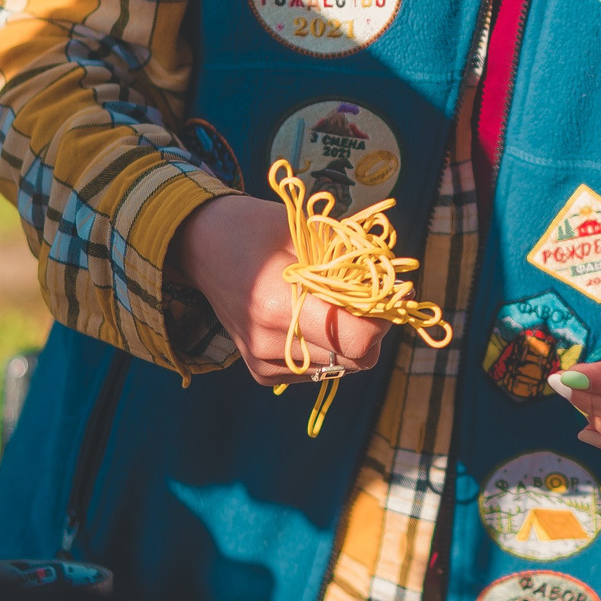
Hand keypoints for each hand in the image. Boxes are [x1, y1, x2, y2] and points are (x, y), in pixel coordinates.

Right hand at [173, 194, 390, 384]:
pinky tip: (314, 317)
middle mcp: (268, 342)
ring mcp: (262, 362)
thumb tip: (397, 286)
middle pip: (356, 358)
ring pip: (341, 367)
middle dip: (374, 327)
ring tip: (338, 302)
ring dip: (352, 339)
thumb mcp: (308, 233)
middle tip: (372, 294)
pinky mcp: (261, 372)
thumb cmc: (257, 228)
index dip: (384, 317)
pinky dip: (330, 347)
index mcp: (279, 305)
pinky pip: (319, 370)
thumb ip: (351, 264)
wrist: (202, 245)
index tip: (394, 289)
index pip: (358, 339)